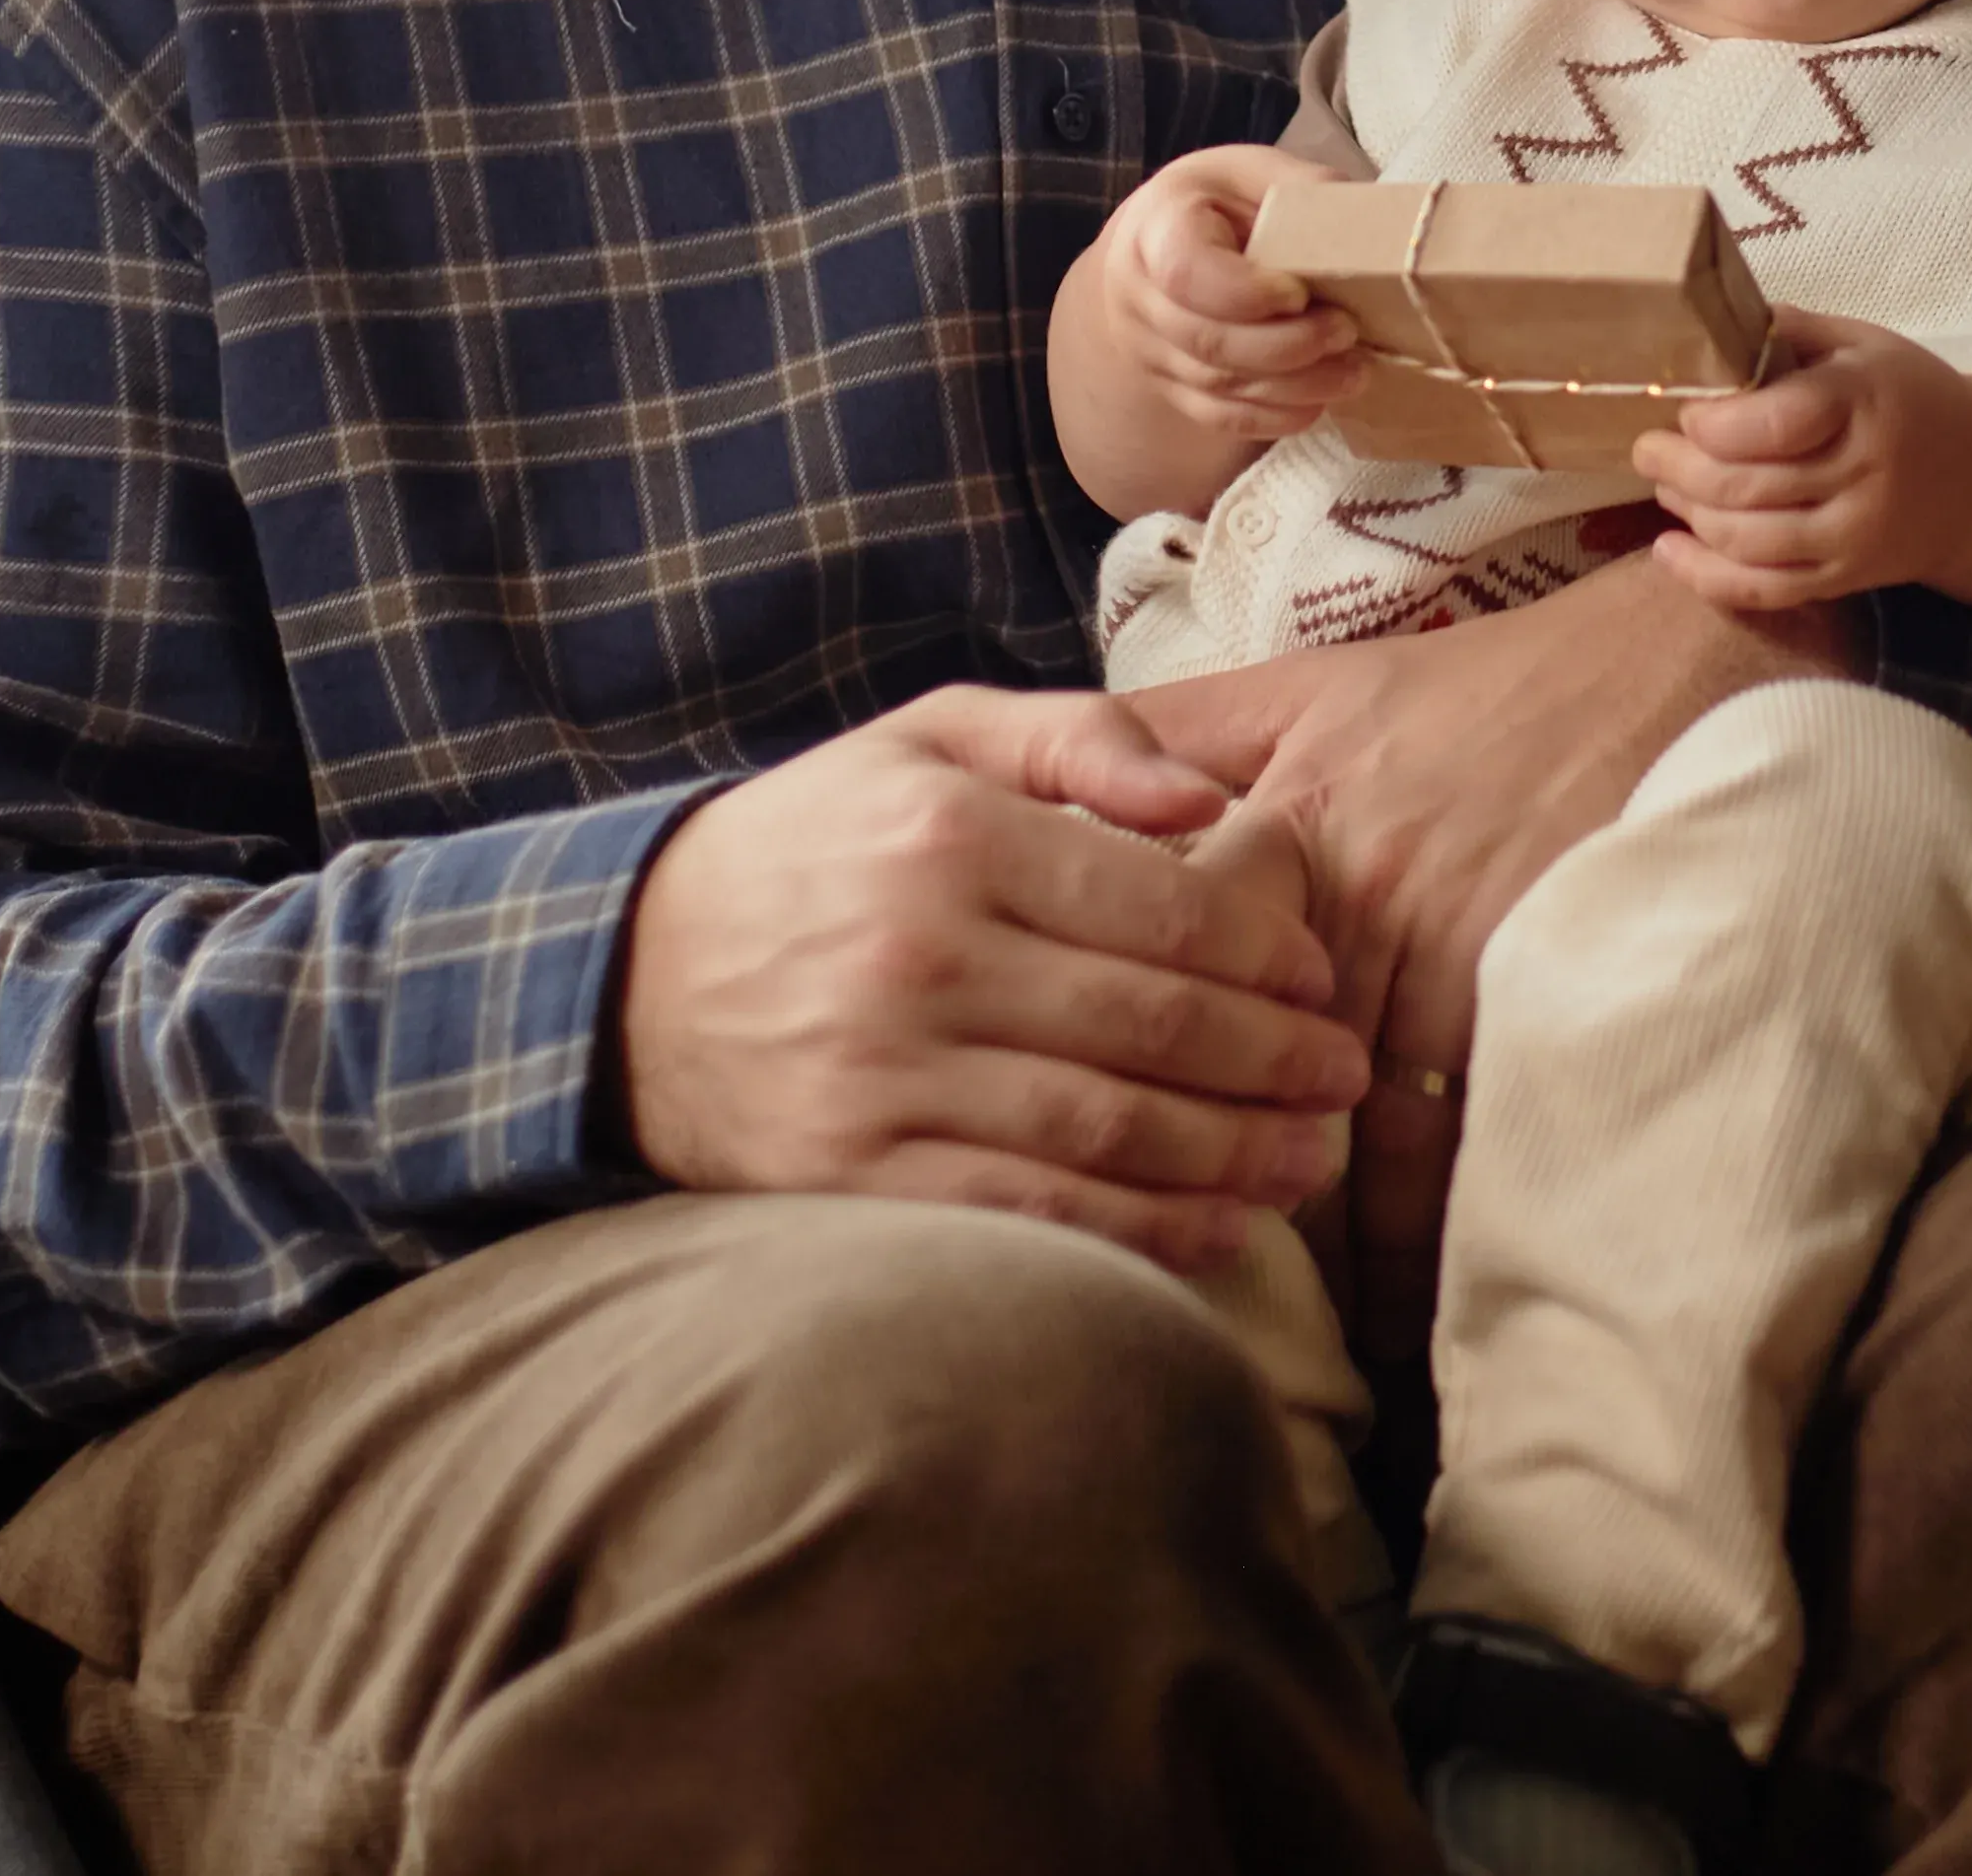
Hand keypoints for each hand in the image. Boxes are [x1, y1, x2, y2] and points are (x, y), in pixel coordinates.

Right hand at [617, 684, 1372, 1270]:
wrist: (625, 972)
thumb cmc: (817, 843)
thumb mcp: (930, 739)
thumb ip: (1078, 738)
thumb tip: (1208, 799)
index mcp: (952, 836)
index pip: (1156, 906)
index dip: (1263, 956)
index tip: (1321, 983)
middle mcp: (920, 956)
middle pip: (1146, 1026)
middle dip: (1272, 1063)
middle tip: (1346, 1082)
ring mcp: (881, 1077)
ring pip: (1101, 1131)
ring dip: (1228, 1157)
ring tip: (1306, 1163)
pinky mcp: (851, 1176)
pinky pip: (1024, 1213)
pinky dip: (1134, 1232)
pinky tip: (1212, 1230)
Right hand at [1095, 145, 1370, 449]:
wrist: (1162, 248)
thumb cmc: (1222, 203)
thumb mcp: (1256, 173)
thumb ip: (1306, 191)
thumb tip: (1374, 228)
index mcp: (1157, 225)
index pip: (1185, 270)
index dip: (1245, 292)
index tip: (1300, 294)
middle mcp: (1140, 293)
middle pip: (1207, 339)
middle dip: (1288, 346)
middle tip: (1348, 332)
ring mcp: (1150, 348)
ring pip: (1219, 385)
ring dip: (1295, 386)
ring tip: (1355, 371)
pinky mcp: (1171, 387)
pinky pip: (1220, 417)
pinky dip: (1275, 417)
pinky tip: (1319, 403)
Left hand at [1127, 564, 1845, 1353]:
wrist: (1654, 665)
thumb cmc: (1470, 687)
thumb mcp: (1303, 684)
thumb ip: (1172, 736)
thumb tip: (1058, 791)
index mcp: (1281, 829)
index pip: (1179, 983)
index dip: (1141, 1086)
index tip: (1096, 1177)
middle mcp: (1354, 899)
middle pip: (1267, 1084)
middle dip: (1235, 1198)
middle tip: (1199, 1301)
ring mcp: (1450, 949)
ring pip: (1373, 1134)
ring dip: (1354, 1254)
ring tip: (1336, 1357)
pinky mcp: (1532, 986)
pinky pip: (1472, 1133)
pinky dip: (1448, 1225)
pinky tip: (1433, 1306)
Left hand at [1631, 307, 1971, 613]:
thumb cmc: (1908, 398)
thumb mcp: (1863, 344)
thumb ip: (1789, 330)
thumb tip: (1708, 321)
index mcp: (1866, 404)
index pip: (1777, 422)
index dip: (1714, 421)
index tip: (1685, 409)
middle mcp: (1864, 476)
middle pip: (1748, 486)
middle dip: (1679, 468)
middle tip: (1645, 447)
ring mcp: (1855, 536)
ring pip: (1748, 541)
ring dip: (1689, 514)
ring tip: (1664, 484)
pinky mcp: (1845, 578)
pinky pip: (1766, 590)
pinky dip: (1707, 577)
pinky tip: (1668, 552)